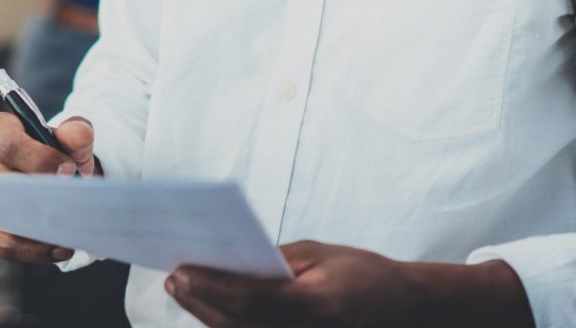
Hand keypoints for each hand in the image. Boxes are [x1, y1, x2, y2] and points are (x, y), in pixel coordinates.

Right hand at [0, 113, 96, 262]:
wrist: (47, 175)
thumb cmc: (54, 153)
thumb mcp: (70, 139)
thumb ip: (76, 133)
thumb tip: (77, 135)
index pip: (7, 144)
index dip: (38, 159)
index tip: (68, 171)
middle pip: (0, 182)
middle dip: (38, 197)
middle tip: (70, 207)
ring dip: (35, 230)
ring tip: (67, 235)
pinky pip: (0, 243)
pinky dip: (30, 249)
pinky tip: (57, 248)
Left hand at [166, 240, 532, 327]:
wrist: (403, 310)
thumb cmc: (362, 273)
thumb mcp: (319, 255)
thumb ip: (276, 260)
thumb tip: (232, 260)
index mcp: (315, 305)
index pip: (251, 300)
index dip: (212, 286)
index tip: (182, 269)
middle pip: (238, 324)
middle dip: (200, 301)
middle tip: (172, 278)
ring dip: (207, 315)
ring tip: (181, 290)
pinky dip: (227, 325)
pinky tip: (208, 309)